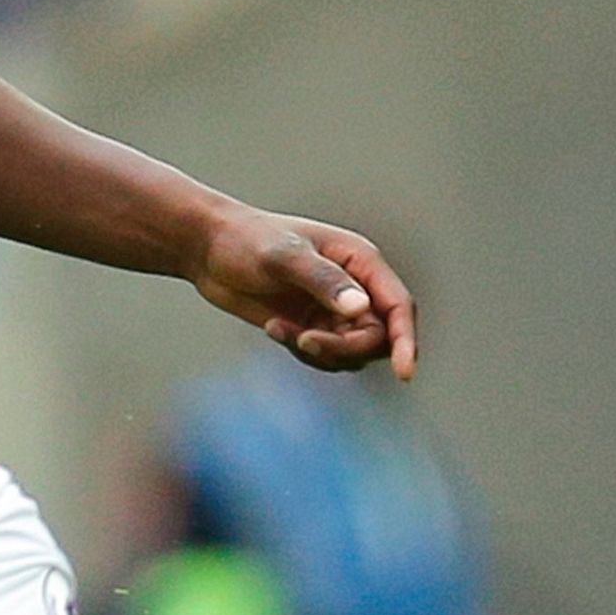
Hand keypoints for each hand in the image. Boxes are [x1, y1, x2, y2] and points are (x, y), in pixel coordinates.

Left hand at [193, 205, 413, 377]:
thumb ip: (323, 281)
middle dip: (344, 348)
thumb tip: (360, 308)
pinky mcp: (312, 326)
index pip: (398, 306)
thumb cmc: (245, 240)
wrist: (208, 249)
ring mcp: (334, 309)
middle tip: (304, 341)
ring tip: (278, 328)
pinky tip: (272, 327)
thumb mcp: (282, 257)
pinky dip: (302, 352)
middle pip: (378, 338)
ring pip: (352, 353)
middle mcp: (355, 287)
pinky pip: (324, 356)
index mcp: (361, 261)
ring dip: (319, 353)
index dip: (407, 341)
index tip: (405, 373)